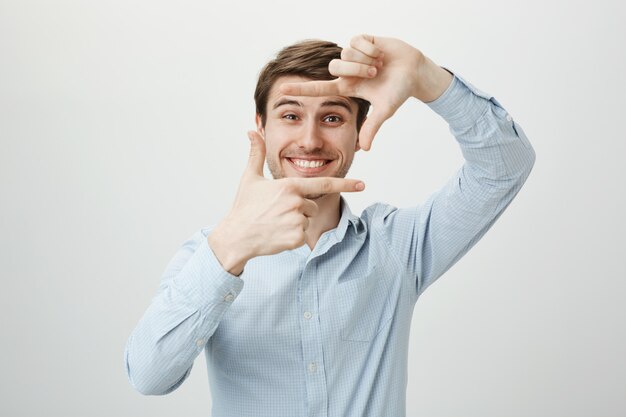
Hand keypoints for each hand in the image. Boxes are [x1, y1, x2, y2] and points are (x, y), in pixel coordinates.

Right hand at [207, 131, 365, 275]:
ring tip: (275, 223)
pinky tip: (276, 235)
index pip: (323, 183)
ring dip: (296, 223)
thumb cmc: (244, 207)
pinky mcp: (296, 238)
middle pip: (311, 205)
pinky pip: (303, 235)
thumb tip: (251, 131)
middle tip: (276, 212)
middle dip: (298, 209)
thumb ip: (256, 154)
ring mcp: (297, 221)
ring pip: (308, 220)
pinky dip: (292, 237)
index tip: (362, 184)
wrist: (236, 236)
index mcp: (289, 185)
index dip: (345, 183)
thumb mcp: (250, 178)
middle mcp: (296, 202)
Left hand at [280, 35, 451, 150]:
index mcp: (347, 87)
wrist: (415, 71)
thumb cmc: (398, 91)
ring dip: (366, 59)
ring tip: (380, 64)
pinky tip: (380, 52)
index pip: (318, 89)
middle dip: (357, 70)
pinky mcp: (362, 40)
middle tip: (375, 74)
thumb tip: (364, 149)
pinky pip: (357, 41)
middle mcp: (346, 71)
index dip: (301, 89)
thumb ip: (372, 128)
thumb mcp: (384, 110)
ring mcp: (353, 55)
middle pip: (334, 66)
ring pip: (345, 53)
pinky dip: (371, 48)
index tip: (282, 89)